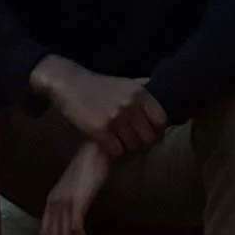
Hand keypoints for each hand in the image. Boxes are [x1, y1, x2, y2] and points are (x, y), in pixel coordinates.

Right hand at [30, 56, 166, 157]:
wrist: (69, 83)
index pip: (162, 121)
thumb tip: (165, 117)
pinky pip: (116, 151)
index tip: (149, 135)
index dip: (157, 133)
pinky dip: (113, 152)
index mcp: (139, 92)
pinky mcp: (100, 130)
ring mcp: (115, 118)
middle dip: (141, 145)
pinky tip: (106, 144)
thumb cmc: (98, 87)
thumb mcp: (125, 85)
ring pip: (133, 147)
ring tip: (118, 142)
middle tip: (131, 143)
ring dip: (126, 149)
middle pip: (148, 138)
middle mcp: (130, 104)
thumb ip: (144, 99)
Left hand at [41, 142, 110, 234]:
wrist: (97, 149)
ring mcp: (63, 204)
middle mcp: (53, 204)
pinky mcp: (76, 203)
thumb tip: (76, 224)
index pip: (45, 234)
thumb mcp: (75, 189)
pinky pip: (75, 232)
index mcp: (51, 202)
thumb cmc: (91, 167)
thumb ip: (72, 204)